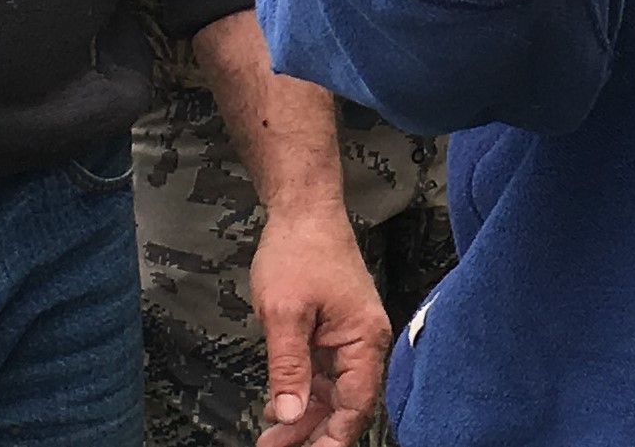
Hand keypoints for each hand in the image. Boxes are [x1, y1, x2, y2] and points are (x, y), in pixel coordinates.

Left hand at [249, 202, 391, 446]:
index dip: (332, 437)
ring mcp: (349, 337)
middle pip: (346, 403)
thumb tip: (288, 414)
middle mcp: (364, 341)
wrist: (303, 210)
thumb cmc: (300, 250)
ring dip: (303, 416)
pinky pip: (323, 374)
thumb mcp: (284, 313)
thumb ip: (288, 367)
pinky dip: (302, 393)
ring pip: (332, 392)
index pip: (356, 404)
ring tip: (270, 437)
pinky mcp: (334, 332)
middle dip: (311, 432)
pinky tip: (279, 407)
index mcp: (363, 338)